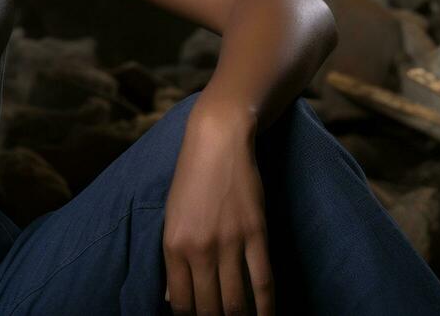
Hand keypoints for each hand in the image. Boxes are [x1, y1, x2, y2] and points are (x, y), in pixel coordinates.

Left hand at [161, 96, 272, 315]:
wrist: (217, 140)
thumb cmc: (190, 179)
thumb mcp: (171, 218)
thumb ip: (173, 261)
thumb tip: (171, 299)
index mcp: (173, 246)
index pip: (181, 304)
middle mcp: (199, 249)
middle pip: (209, 309)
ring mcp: (229, 242)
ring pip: (237, 303)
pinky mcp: (256, 233)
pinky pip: (264, 282)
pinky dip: (267, 308)